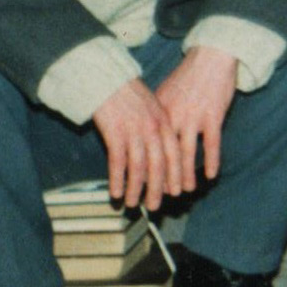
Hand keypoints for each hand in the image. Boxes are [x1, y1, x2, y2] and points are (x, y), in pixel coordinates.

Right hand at [91, 78, 182, 211]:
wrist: (108, 79)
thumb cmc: (129, 94)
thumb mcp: (153, 106)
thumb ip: (160, 125)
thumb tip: (163, 148)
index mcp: (165, 121)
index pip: (175, 153)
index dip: (176, 174)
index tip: (177, 192)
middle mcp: (153, 127)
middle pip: (160, 163)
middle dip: (159, 187)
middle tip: (157, 206)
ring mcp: (135, 131)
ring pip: (139, 166)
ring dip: (137, 188)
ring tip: (134, 204)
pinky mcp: (115, 133)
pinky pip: (118, 161)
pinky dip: (118, 179)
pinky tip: (116, 193)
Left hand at [154, 46, 239, 185]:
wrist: (211, 56)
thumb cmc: (189, 75)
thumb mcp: (165, 93)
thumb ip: (157, 115)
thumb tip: (147, 134)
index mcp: (158, 113)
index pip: (147, 148)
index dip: (141, 170)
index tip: (136, 188)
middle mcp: (172, 117)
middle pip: (164, 156)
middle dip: (159, 181)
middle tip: (156, 199)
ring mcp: (193, 117)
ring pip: (186, 154)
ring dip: (184, 175)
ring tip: (184, 191)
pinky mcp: (213, 115)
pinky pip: (212, 143)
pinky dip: (212, 160)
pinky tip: (212, 174)